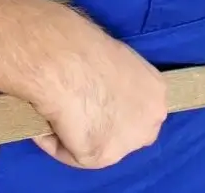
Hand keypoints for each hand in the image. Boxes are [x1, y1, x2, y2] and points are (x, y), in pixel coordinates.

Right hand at [22, 10, 168, 167]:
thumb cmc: (87, 48)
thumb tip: (101, 91)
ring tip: (58, 117)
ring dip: (80, 137)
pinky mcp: (100, 157)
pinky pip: (72, 154)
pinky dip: (55, 142)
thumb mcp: (118, 60)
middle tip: (78, 112)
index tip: (98, 100)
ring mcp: (128, 142)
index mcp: (157, 91)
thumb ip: (120, 83)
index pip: (141, 109)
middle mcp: (151, 120)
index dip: (119, 107)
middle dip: (106, 127)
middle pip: (129, 132)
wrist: (68, 60)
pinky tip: (47, 124)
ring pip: (100, 147)